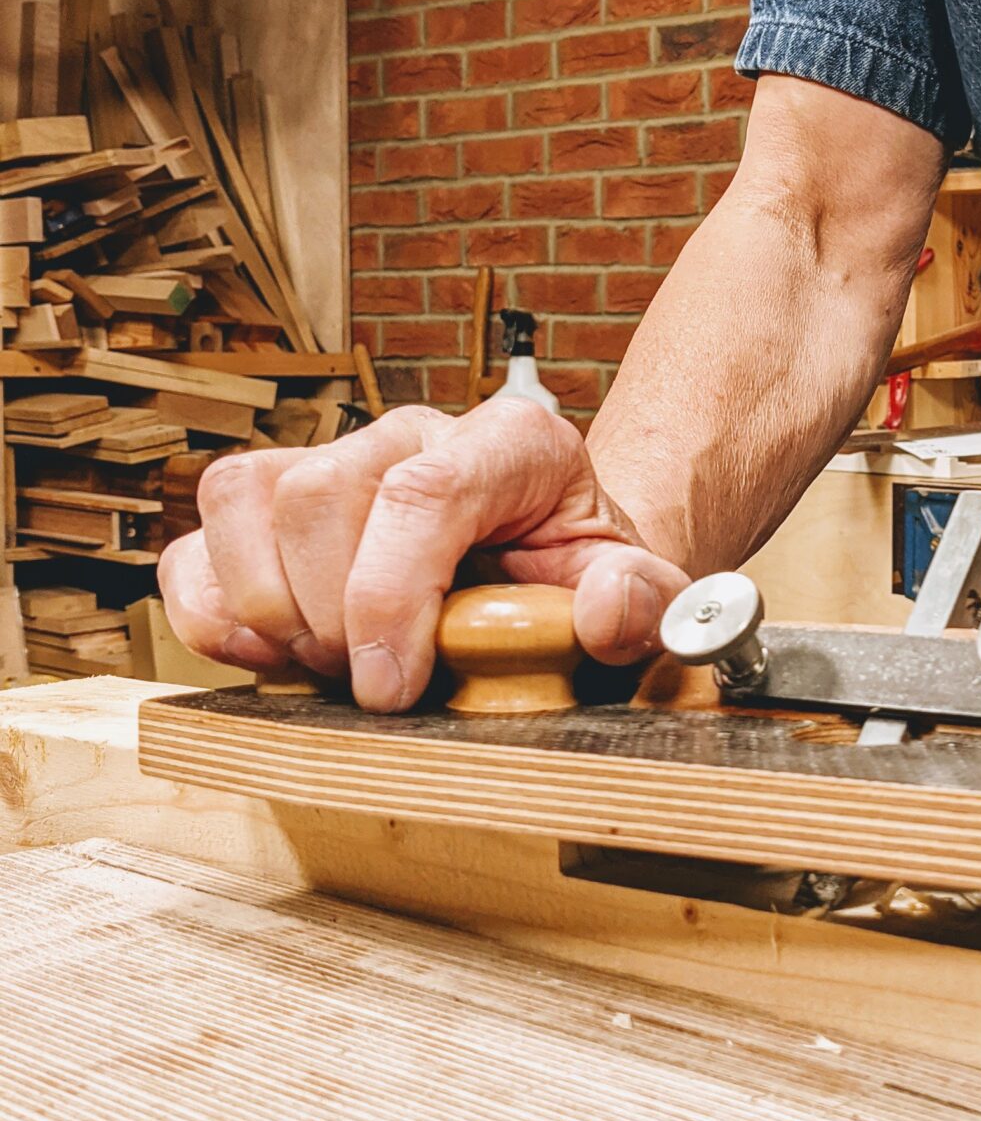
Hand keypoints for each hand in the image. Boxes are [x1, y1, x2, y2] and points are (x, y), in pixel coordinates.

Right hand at [159, 395, 689, 710]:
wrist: (548, 571)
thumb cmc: (582, 582)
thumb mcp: (639, 594)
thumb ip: (642, 605)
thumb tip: (603, 614)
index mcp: (512, 442)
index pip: (424, 489)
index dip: (389, 594)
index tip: (389, 687)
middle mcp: (412, 432)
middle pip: (320, 494)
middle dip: (331, 615)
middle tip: (373, 685)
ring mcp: (333, 458)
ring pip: (244, 498)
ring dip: (269, 608)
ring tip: (326, 666)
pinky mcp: (269, 503)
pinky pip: (197, 540)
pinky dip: (212, 612)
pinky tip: (269, 655)